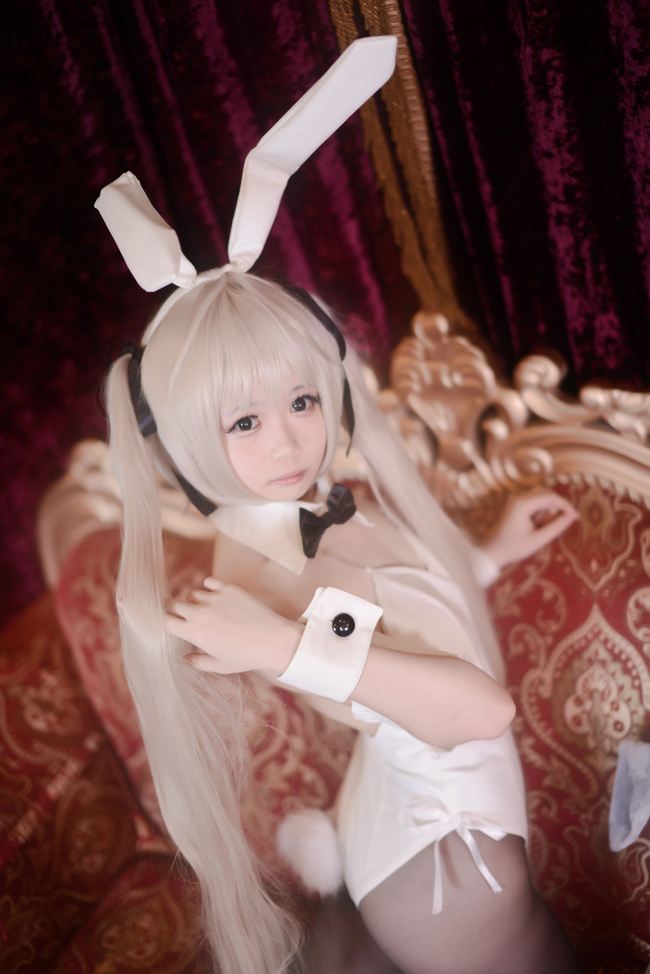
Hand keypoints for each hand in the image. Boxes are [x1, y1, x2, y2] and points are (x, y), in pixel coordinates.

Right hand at [165, 577, 301, 673]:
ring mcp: (215, 598)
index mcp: (194, 632)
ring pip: (192, 593)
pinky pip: (209, 582)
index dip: (160, 620)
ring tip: (201, 608)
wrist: (273, 640)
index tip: (163, 622)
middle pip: (172, 603)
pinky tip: (211, 594)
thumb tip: (185, 657)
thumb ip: (198, 661)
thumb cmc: (246, 656)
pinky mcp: (229, 589)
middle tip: (174, 611)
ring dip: (192, 600)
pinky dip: (207, 587)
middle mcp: (200, 612)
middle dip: (171, 608)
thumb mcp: (220, 665)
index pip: (164, 621)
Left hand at [481, 490, 578, 568]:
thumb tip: (571, 517)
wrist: (491, 550)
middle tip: (550, 526)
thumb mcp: (538, 540)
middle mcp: (519, 497)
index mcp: (522, 504)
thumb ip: (556, 527)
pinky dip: (540, 511)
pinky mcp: (516, 503)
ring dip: (547, 510)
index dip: (566, 506)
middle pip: (547, 493)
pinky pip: (535, 502)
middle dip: (555, 508)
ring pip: (542, 497)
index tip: (576, 517)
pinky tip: (534, 525)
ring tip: (539, 528)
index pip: (551, 497)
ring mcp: (516, 499)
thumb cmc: (513, 548)